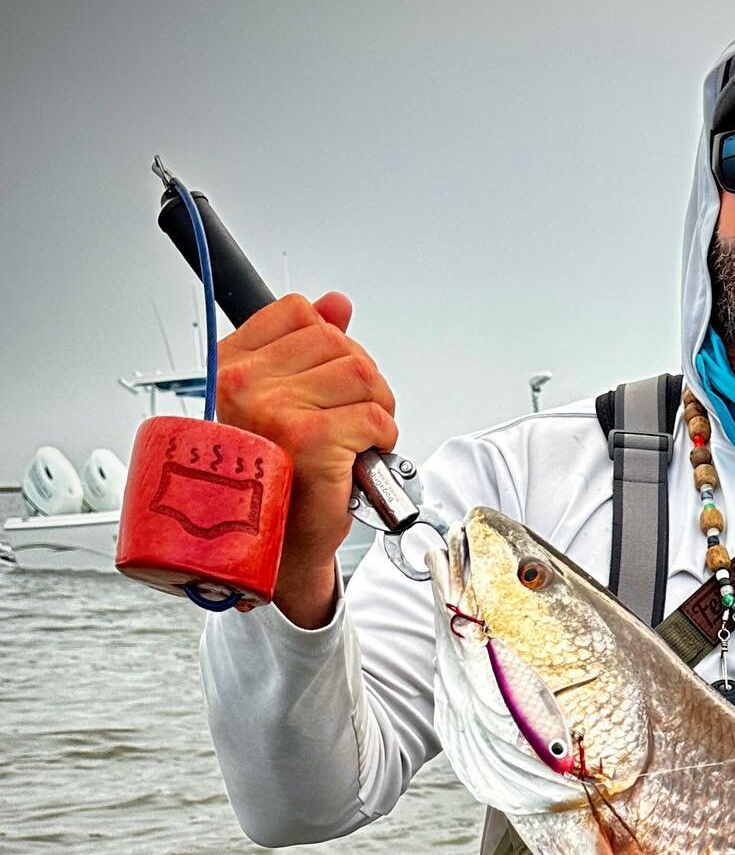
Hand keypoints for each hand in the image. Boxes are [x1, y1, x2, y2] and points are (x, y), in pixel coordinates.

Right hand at [216, 292, 398, 625]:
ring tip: (358, 439)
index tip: (330, 382)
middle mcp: (244, 385)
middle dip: (362, 384)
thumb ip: (305, 347)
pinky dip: (383, 440)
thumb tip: (336, 304)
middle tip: (352, 421)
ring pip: (362, 375)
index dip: (332, 344)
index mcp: (230, 367)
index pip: (298, 313)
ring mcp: (275, 410)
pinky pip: (374, 417)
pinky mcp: (312, 439)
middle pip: (339, 343)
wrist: (276, 550)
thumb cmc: (277, 482)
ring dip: (377, 410)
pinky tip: (361, 459)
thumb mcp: (283, 403)